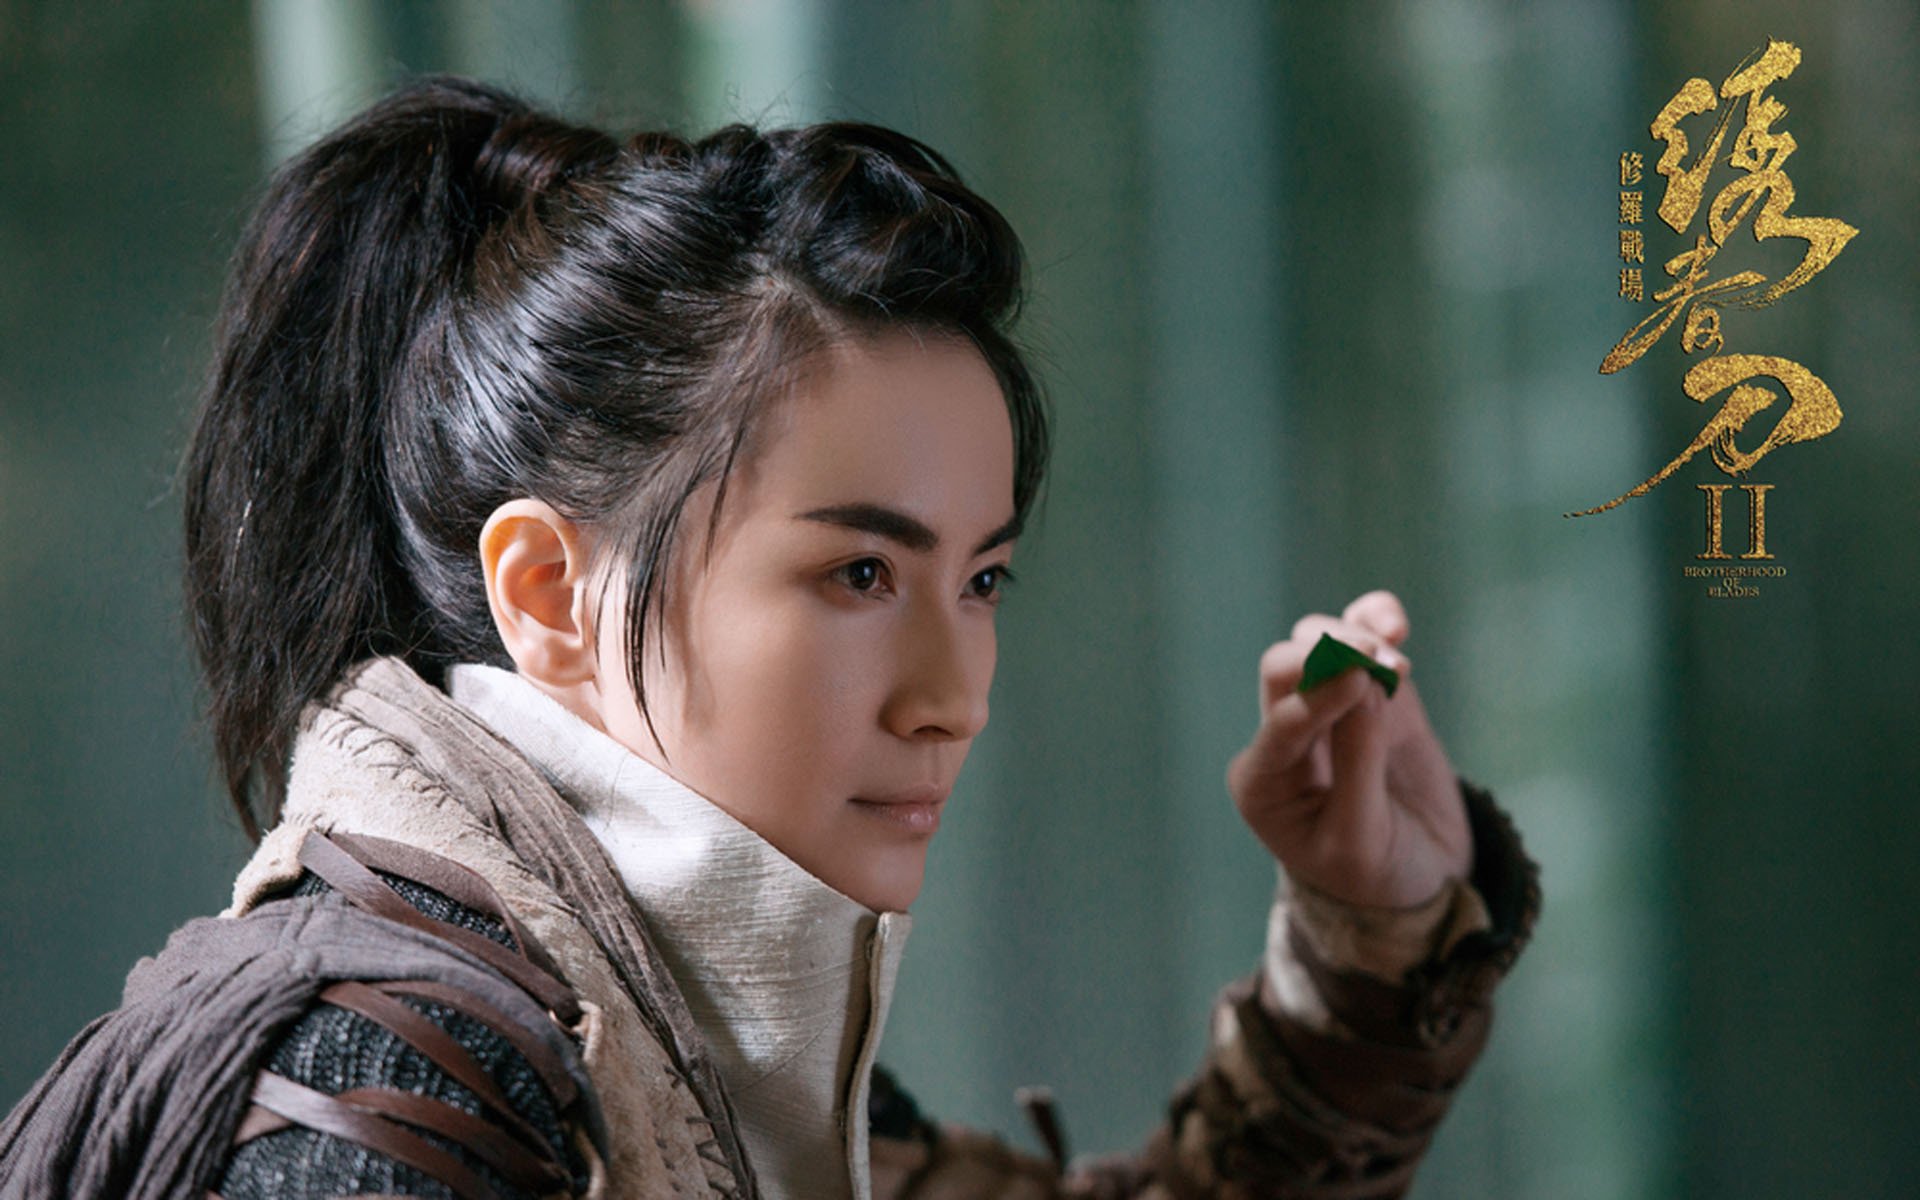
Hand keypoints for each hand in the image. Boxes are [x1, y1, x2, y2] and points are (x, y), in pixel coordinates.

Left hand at [1226, 590, 1469, 908]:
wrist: (1422, 878)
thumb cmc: (1378, 872)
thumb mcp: (1361, 838)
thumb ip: (1358, 765)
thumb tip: (1364, 682)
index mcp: (1263, 782)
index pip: (1281, 721)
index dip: (1319, 695)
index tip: (1363, 676)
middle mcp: (1282, 736)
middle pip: (1285, 668)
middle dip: (1330, 656)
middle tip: (1384, 663)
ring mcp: (1325, 705)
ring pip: (1316, 641)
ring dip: (1355, 638)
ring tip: (1399, 665)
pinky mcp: (1368, 688)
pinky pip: (1357, 633)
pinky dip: (1372, 618)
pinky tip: (1394, 624)